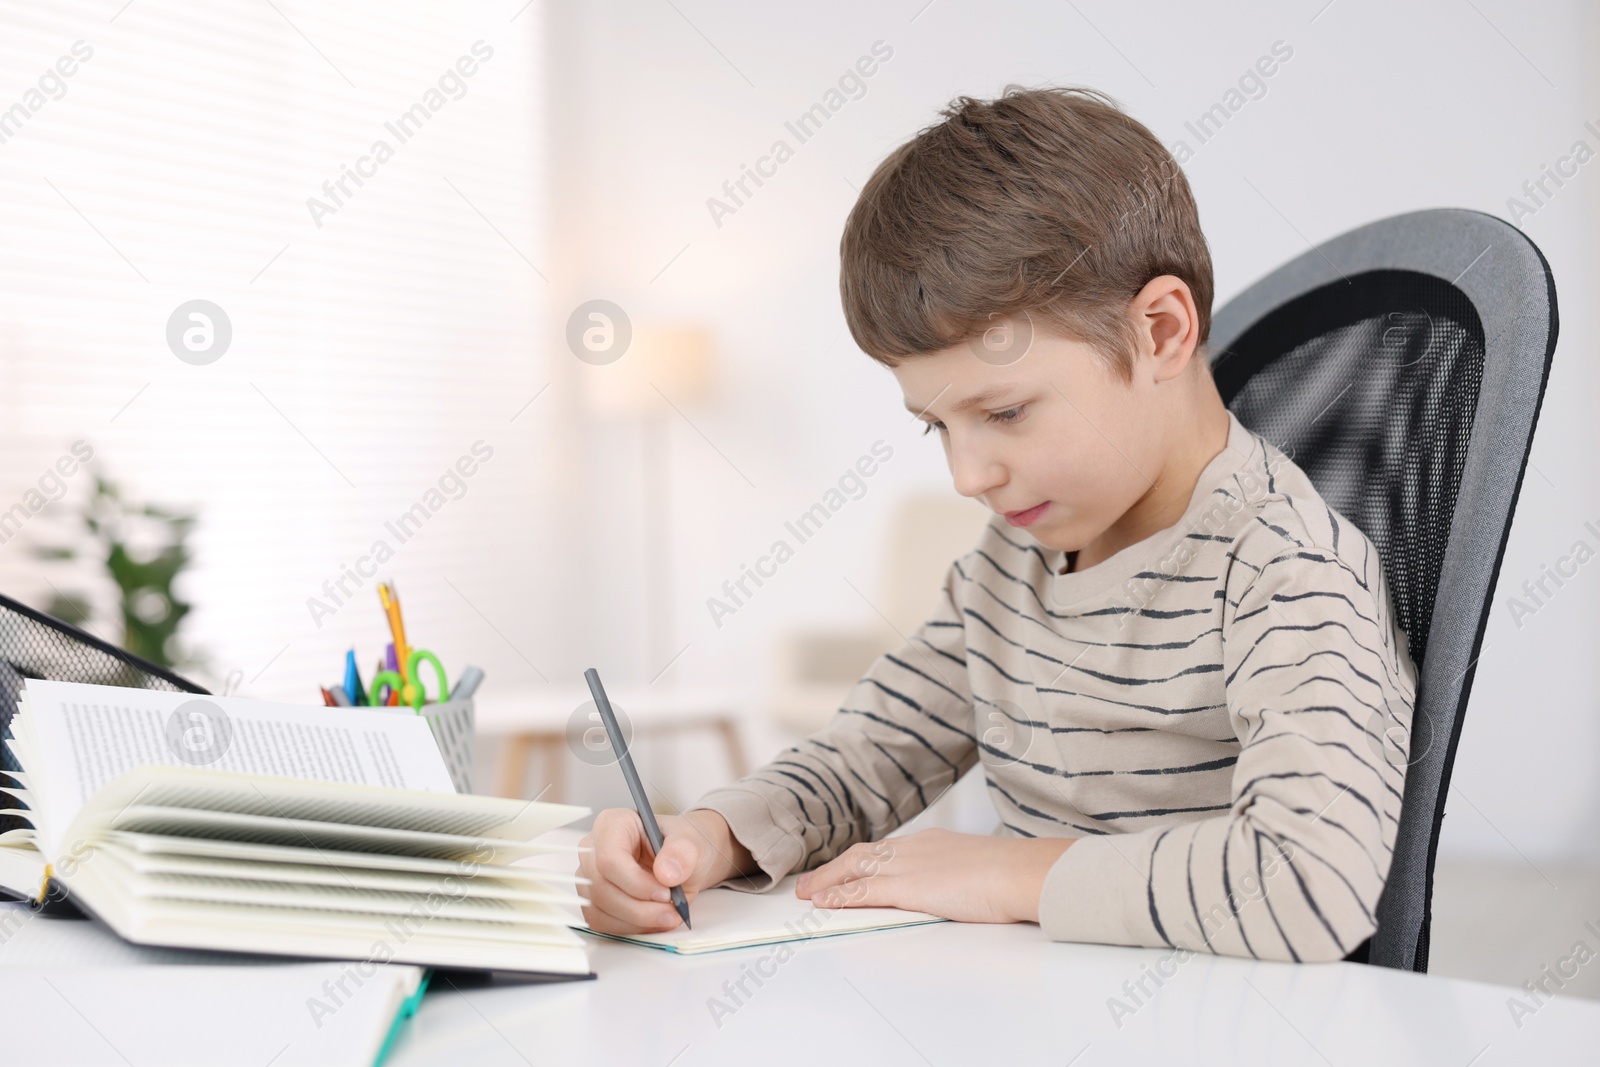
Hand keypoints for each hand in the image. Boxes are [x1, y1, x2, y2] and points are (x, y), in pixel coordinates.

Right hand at [578, 807, 754, 934]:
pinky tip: (653, 919)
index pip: (609, 858)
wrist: (683, 863)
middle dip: (639, 908)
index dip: (636, 882)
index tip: (665, 893)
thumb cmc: (680, 847)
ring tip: (668, 915)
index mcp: (613, 824)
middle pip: (602, 887)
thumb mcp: (691, 842)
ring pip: (599, 909)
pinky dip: (630, 927)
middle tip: (672, 910)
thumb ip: (682, 852)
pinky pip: (601, 922)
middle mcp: (593, 849)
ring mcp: (589, 876)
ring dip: (636, 920)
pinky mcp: (593, 900)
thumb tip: (666, 872)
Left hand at [793, 827, 1073, 923]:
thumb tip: (967, 888)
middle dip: (834, 868)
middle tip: (811, 882)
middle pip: (862, 855)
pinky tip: (824, 902)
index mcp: (932, 842)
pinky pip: (863, 890)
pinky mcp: (907, 887)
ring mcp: (908, 866)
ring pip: (855, 870)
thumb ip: (964, 876)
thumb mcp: (982, 869)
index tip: (846, 868)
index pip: (886, 849)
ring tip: (806, 893)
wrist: (1020, 872)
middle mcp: (914, 848)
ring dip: (827, 882)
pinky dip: (840, 895)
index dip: (862, 860)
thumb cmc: (1013, 874)